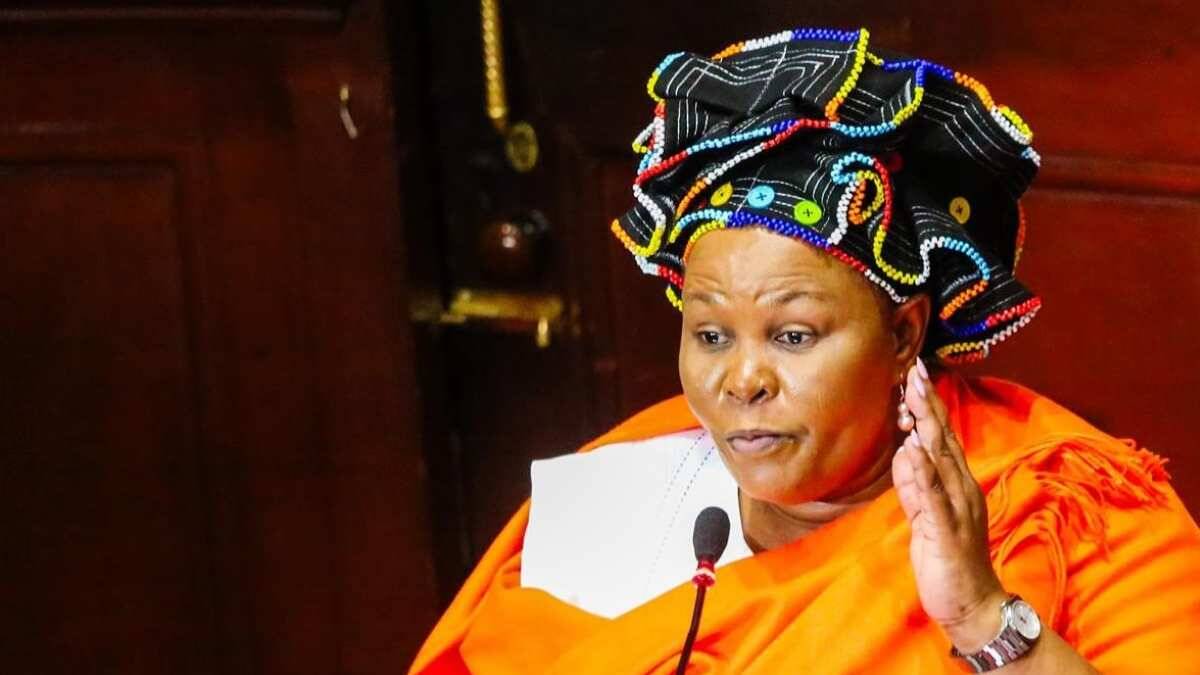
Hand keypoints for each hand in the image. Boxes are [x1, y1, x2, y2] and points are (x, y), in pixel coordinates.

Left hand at [891, 359, 1007, 652]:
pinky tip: (913, 450)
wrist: (972, 604)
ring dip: (925, 427)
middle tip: (914, 371)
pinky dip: (923, 472)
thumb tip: (904, 453)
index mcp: (956, 484)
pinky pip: (932, 496)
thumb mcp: (924, 516)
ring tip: (911, 396)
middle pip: (942, 438)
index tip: (914, 374)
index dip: (928, 405)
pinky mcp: (947, 530)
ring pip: (940, 459)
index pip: (941, 437)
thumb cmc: (948, 559)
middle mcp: (961, 489)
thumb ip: (915, 486)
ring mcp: (957, 508)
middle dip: (927, 404)